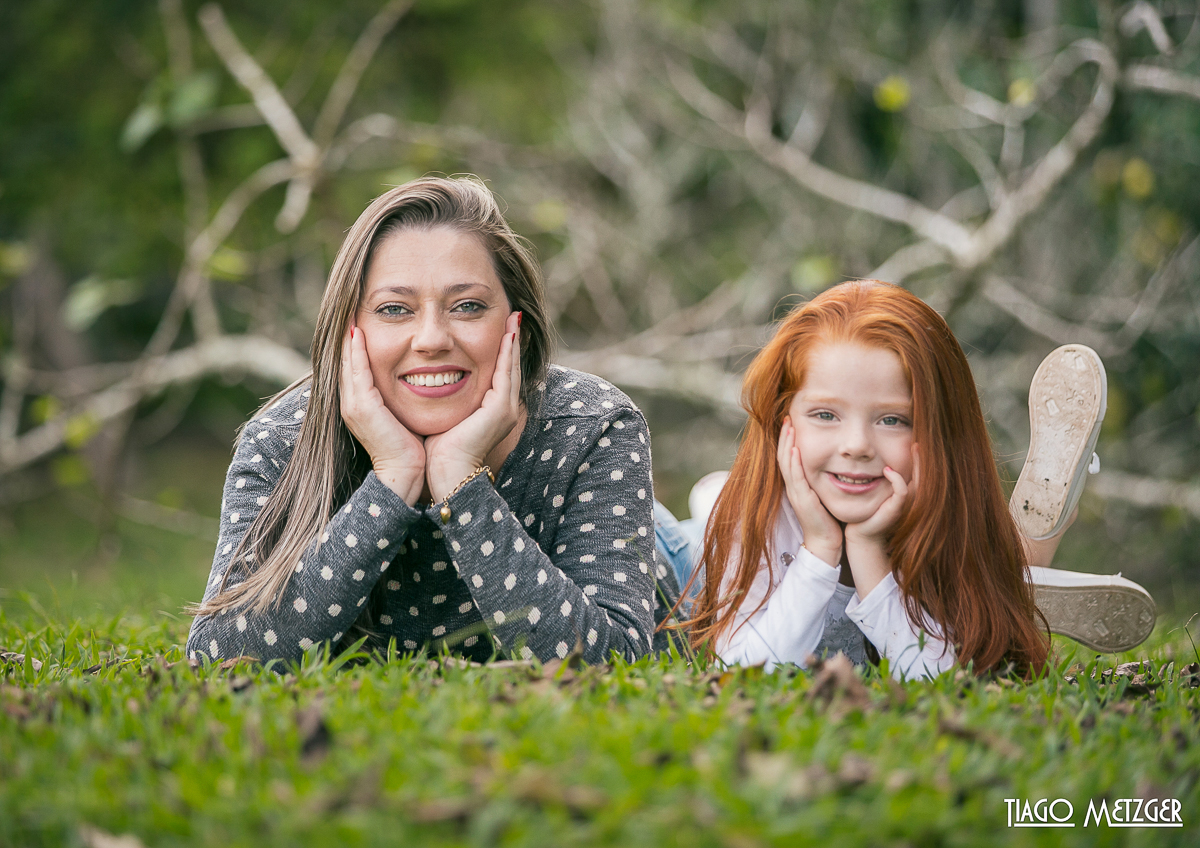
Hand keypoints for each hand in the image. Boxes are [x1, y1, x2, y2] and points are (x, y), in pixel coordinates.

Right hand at [340, 325, 425, 504]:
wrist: (406, 474)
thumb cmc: (411, 448)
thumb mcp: (403, 416)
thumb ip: (401, 398)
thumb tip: (415, 380)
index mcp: (362, 404)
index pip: (355, 366)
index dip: (356, 344)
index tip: (361, 320)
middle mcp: (352, 402)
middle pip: (346, 360)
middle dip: (349, 335)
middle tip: (351, 308)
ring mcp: (354, 404)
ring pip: (347, 362)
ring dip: (349, 337)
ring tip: (351, 313)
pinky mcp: (361, 407)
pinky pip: (356, 371)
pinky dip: (355, 351)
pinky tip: (357, 332)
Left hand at [425, 311, 522, 499]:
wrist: (444, 472)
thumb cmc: (438, 449)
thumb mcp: (445, 415)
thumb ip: (447, 398)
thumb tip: (431, 382)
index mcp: (492, 409)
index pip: (498, 370)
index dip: (499, 348)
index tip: (498, 324)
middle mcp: (504, 407)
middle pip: (509, 364)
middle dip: (511, 338)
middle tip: (512, 312)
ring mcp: (506, 408)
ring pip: (512, 365)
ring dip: (513, 338)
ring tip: (513, 315)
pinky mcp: (502, 409)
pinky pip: (507, 372)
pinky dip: (509, 351)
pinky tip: (508, 332)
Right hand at [777, 416, 841, 566]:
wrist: (825, 542)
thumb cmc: (827, 520)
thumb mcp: (821, 495)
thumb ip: (820, 481)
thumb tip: (827, 466)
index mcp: (796, 485)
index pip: (788, 458)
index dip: (787, 440)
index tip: (791, 423)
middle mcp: (793, 487)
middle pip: (783, 456)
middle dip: (785, 436)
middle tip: (787, 418)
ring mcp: (796, 493)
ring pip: (786, 463)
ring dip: (787, 444)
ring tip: (789, 427)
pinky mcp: (802, 499)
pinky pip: (795, 477)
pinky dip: (793, 462)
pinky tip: (794, 450)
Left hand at [845, 443, 919, 544]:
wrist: (862, 533)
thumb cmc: (867, 511)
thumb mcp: (877, 491)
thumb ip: (883, 477)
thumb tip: (883, 460)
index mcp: (907, 494)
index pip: (920, 473)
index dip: (921, 459)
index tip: (917, 443)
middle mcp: (911, 499)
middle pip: (924, 476)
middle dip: (923, 459)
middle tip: (919, 442)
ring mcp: (905, 505)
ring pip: (918, 481)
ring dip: (916, 464)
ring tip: (914, 448)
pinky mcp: (896, 509)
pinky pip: (902, 491)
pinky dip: (897, 479)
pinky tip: (887, 469)